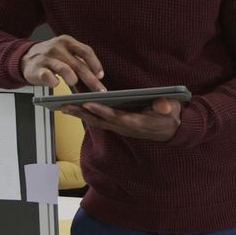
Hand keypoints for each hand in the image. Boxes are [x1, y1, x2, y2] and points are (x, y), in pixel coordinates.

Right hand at [22, 35, 105, 92]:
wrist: (25, 57)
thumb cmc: (51, 57)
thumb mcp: (66, 55)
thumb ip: (79, 65)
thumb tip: (96, 82)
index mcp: (67, 42)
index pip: (86, 51)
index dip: (95, 64)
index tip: (101, 75)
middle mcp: (57, 47)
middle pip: (79, 64)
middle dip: (91, 80)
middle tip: (99, 91)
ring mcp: (47, 57)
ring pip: (65, 69)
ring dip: (73, 79)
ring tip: (74, 83)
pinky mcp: (37, 69)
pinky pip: (47, 76)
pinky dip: (53, 82)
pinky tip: (56, 84)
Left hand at [62, 98, 181, 141]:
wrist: (171, 130)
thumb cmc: (169, 116)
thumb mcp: (172, 109)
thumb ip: (166, 106)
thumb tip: (163, 104)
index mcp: (137, 123)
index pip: (117, 117)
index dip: (102, 111)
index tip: (88, 103)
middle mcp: (125, 127)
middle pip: (100, 121)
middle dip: (82, 113)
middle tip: (65, 106)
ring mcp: (120, 127)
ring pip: (96, 122)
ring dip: (80, 115)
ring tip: (63, 106)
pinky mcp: (118, 125)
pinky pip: (99, 120)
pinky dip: (86, 114)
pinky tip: (76, 107)